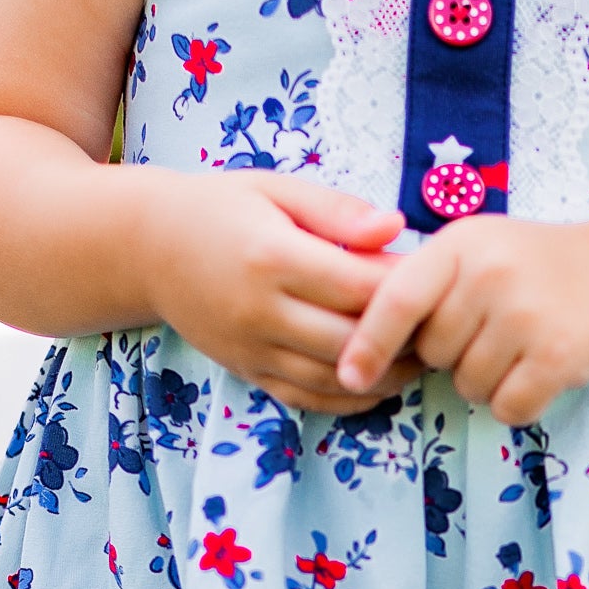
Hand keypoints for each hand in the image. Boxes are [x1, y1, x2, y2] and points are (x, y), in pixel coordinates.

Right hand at [141, 172, 419, 413]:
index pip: (357, 287)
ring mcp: (251, 348)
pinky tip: (379, 380)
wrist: (146, 247)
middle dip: (403, 340)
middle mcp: (259, 310)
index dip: (406, 290)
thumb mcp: (277, 189)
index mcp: (272, 257)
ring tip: (421, 356)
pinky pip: (307, 399)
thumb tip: (395, 228)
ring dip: (385, 374)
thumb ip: (338, 210)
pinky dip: (350, 398)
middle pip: (351, 341)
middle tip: (442, 328)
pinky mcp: (247, 371)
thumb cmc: (221, 208)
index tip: (438, 282)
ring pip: (333, 379)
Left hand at [334, 215, 588, 426]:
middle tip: (490, 331)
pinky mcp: (559, 356)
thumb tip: (354, 347)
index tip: (350, 377)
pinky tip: (538, 372)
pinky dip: (517, 403)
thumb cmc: (528, 268)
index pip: (397, 300)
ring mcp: (527, 315)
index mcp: (460, 244)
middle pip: (434, 354)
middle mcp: (492, 274)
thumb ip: (422, 284)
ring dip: (486, 382)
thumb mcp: (474, 251)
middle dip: (452, 357)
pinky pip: (507, 407)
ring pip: (469, 385)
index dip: (368, 343)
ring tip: (518, 346)